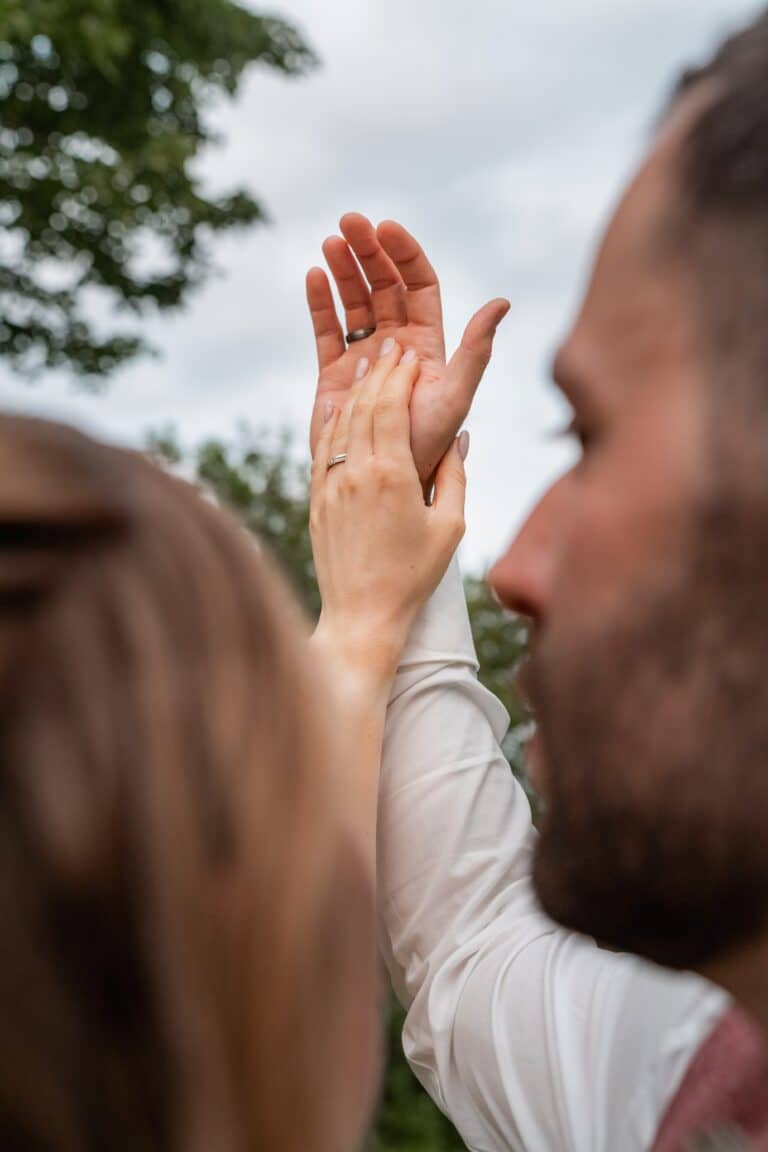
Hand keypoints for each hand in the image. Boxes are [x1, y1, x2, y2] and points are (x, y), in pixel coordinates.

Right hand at [307, 213, 508, 483]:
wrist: (384, 483)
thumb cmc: (428, 446)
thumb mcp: (456, 396)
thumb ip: (477, 350)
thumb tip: (502, 302)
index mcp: (428, 343)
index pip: (418, 285)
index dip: (404, 254)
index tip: (386, 229)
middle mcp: (396, 344)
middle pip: (383, 285)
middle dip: (368, 252)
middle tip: (348, 222)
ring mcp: (364, 356)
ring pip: (353, 301)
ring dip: (343, 269)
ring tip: (330, 242)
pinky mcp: (335, 374)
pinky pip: (327, 330)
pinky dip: (320, 303)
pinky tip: (314, 276)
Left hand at [310, 339, 467, 689]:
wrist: (361, 615)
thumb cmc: (413, 576)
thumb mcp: (449, 527)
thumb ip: (455, 477)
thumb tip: (460, 439)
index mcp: (393, 476)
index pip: (391, 408)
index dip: (399, 376)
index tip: (408, 354)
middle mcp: (356, 473)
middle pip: (364, 406)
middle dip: (378, 372)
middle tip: (389, 347)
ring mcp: (331, 486)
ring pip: (339, 424)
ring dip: (352, 390)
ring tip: (364, 363)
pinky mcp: (317, 501)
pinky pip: (322, 450)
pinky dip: (330, 422)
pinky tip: (335, 405)